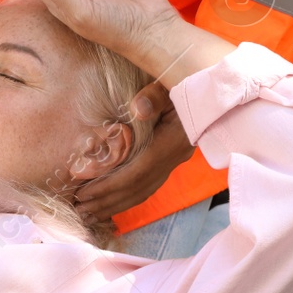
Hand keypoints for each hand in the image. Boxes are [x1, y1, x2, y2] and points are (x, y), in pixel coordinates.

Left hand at [74, 82, 194, 223]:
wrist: (213, 86)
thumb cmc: (188, 79)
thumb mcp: (171, 82)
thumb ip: (155, 96)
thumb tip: (138, 109)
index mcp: (174, 141)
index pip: (137, 173)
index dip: (109, 186)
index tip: (83, 193)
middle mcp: (176, 155)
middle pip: (139, 188)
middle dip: (107, 202)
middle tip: (79, 211)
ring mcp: (177, 159)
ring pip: (145, 190)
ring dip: (116, 204)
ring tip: (89, 213)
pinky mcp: (173, 158)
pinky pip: (150, 184)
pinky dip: (128, 195)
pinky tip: (111, 202)